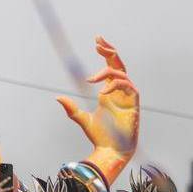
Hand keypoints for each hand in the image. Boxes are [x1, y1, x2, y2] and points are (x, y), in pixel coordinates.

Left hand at [58, 36, 139, 157]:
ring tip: (91, 80)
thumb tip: (58, 97)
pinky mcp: (133, 102)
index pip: (110, 66)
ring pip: (121, 73)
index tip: (97, 41)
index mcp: (109, 91)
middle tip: (98, 42)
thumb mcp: (82, 119)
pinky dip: (114, 85)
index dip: (106, 52)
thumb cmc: (100, 137)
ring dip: (106, 72)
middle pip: (118, 64)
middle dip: (109, 51)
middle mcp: (119, 91)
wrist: (111, 150)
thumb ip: (72, 109)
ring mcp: (127, 96)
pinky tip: (102, 92)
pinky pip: (127, 86)